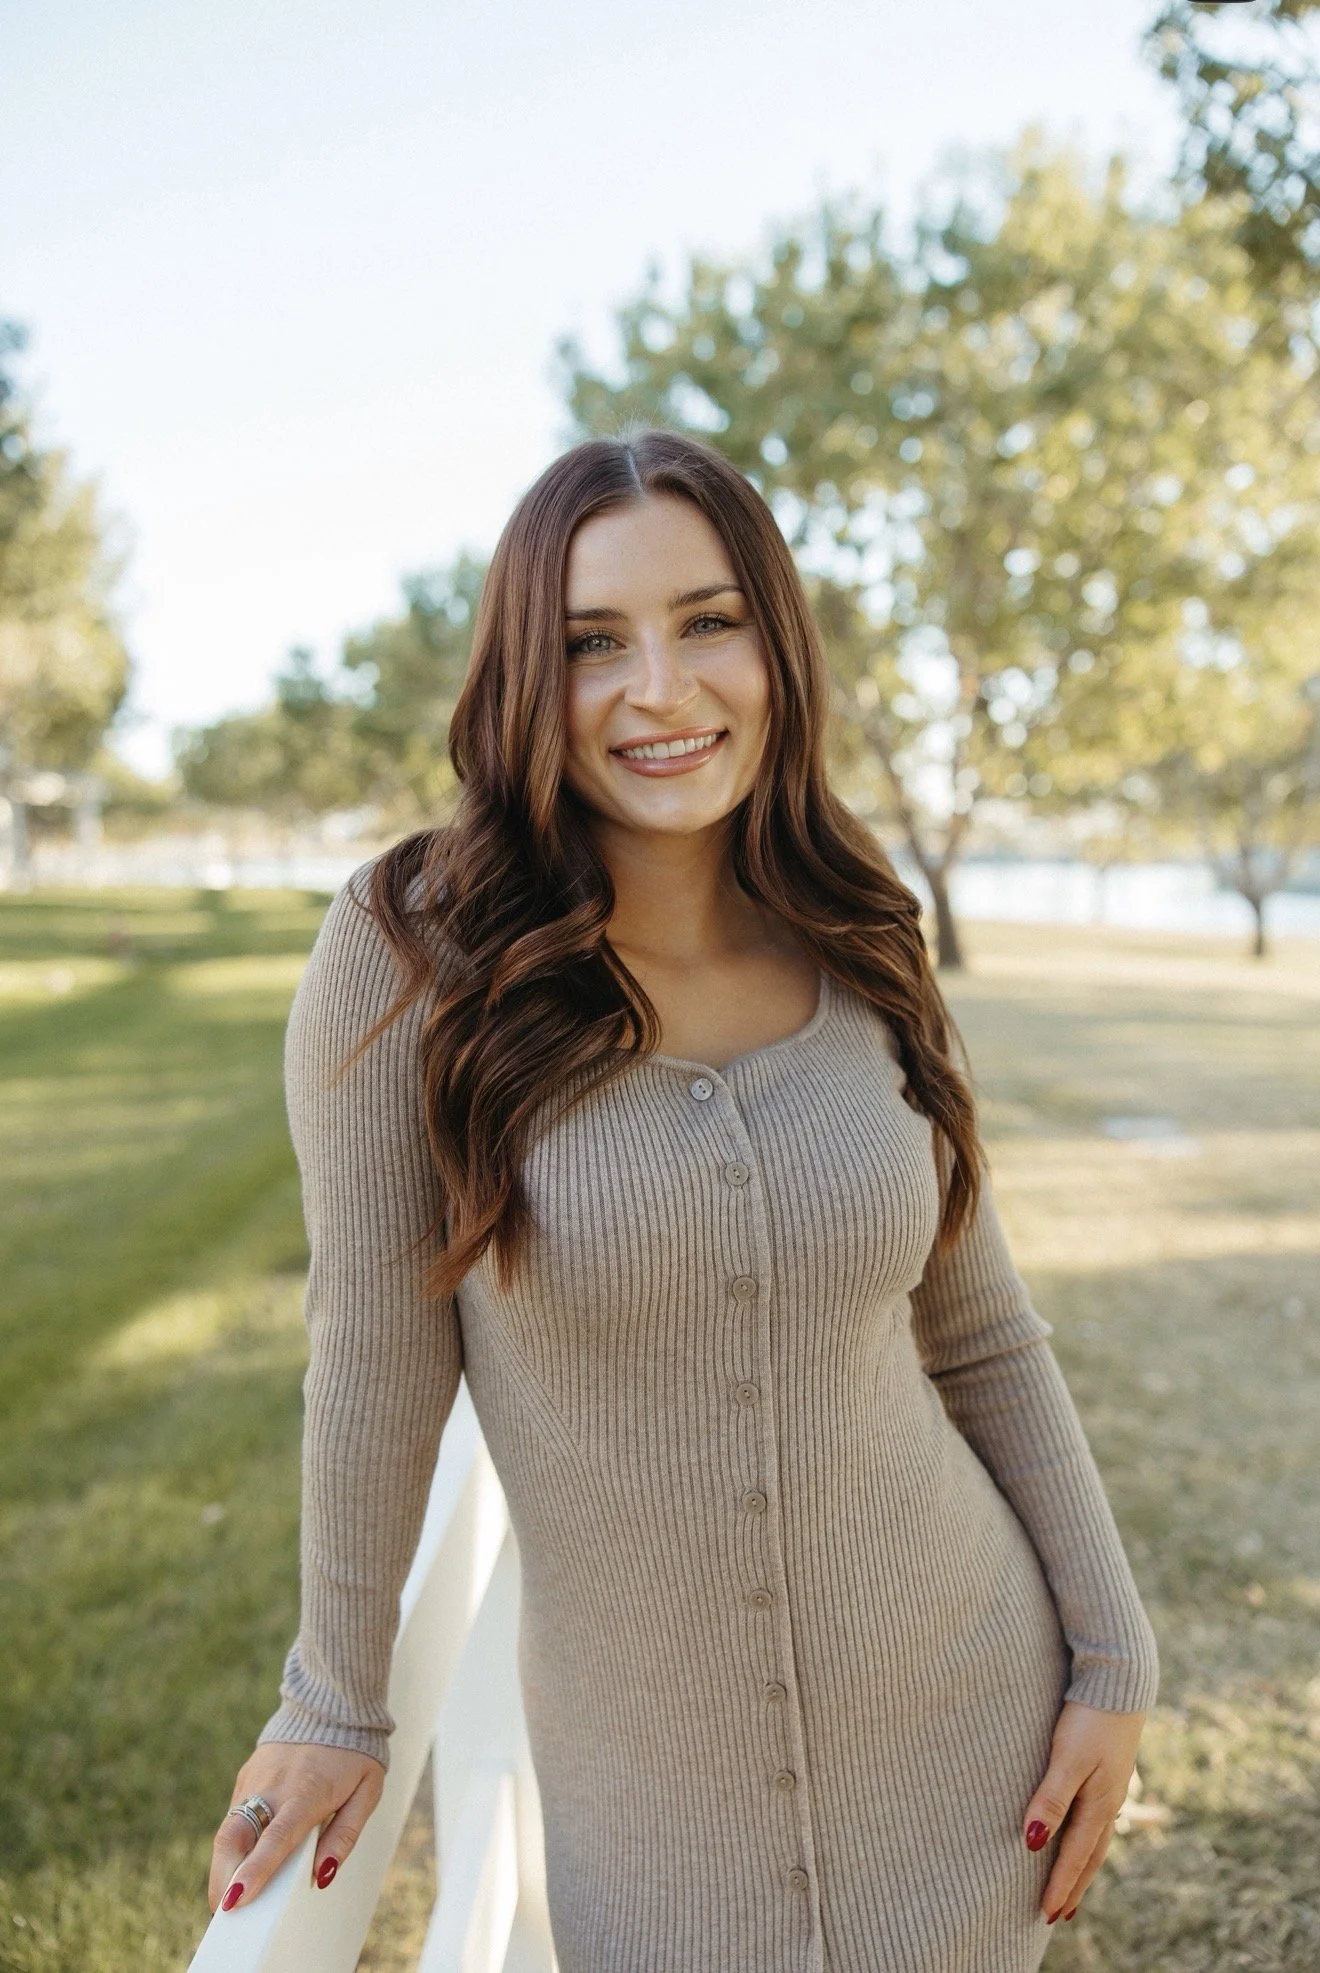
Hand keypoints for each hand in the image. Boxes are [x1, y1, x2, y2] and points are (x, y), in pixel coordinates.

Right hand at [208, 1741, 385, 1913]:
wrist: (332, 1702)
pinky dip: (235, 1842)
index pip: (276, 1838)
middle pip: (234, 1836)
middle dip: (223, 1878)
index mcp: (307, 1792)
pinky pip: (236, 1814)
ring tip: (229, 1896)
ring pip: (227, 1829)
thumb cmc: (354, 1754)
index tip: (236, 1901)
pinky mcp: (247, 1775)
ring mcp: (255, 1779)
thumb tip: (322, 1876)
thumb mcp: (367, 1792)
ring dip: (223, 1865)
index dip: (256, 1871)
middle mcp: (274, 1785)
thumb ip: (345, 1836)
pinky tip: (242, 1860)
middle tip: (224, 1913)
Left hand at [1021, 1700, 1145, 1924]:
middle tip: (1058, 1914)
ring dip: (1082, 1864)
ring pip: (1095, 1837)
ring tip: (1072, 1885)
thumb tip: (1032, 1843)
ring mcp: (1111, 1785)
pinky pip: (1097, 1816)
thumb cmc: (1090, 1718)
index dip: (1060, 1885)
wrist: (1120, 1679)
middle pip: (1090, 1854)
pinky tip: (1082, 1831)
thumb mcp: (1067, 1758)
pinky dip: (1087, 1836)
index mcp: (1099, 1804)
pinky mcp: (1108, 1769)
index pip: (1075, 1855)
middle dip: (1074, 1884)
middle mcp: (1109, 1801)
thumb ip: (1050, 1799)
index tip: (1046, 1914)